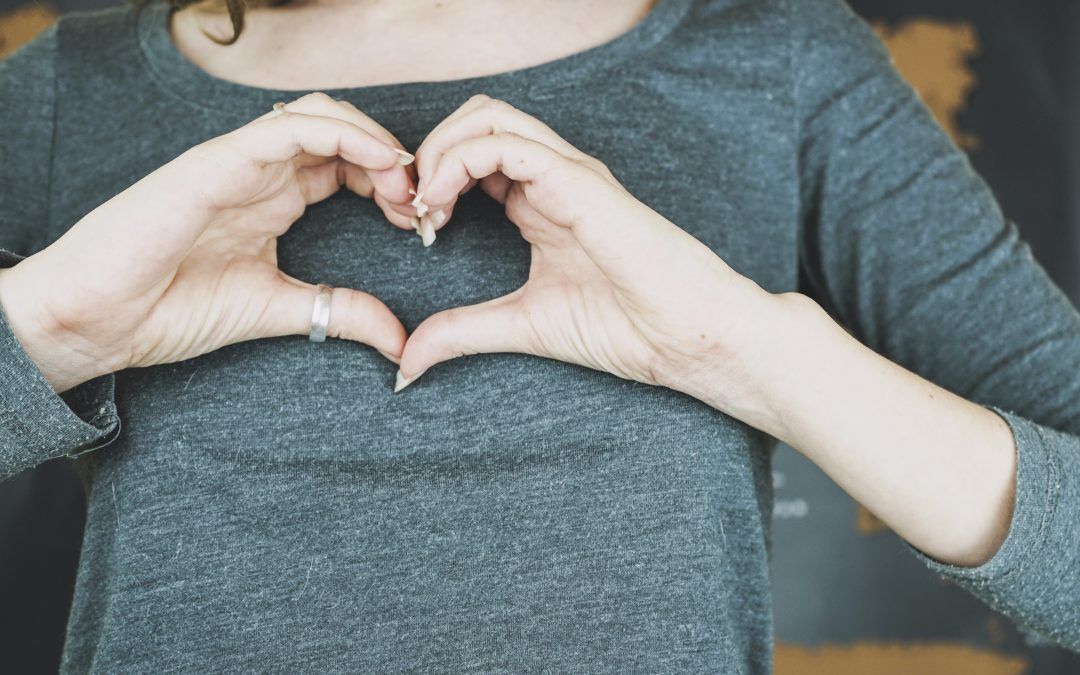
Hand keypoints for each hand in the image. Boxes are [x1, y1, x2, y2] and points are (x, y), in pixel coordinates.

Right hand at [0, 92, 418, 392]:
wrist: (99, 318)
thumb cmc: (171, 307)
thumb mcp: (279, 310)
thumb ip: (340, 313)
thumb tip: (401, 341)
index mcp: (275, 198)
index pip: (348, 166)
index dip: (392, 184)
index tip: (422, 223)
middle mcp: (262, 172)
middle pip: (344, 135)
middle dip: (394, 162)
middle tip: (422, 204)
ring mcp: (241, 161)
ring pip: (323, 116)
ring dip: (375, 142)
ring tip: (403, 185)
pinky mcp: (219, 160)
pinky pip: (290, 127)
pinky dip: (343, 135)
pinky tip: (379, 161)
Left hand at [396, 95, 793, 418]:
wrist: (685, 338)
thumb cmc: (623, 327)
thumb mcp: (520, 327)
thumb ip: (463, 332)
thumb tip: (407, 361)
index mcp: (540, 201)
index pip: (473, 154)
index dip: (431, 180)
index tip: (415, 230)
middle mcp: (552, 176)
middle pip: (475, 119)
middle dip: (427, 154)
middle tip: (411, 210)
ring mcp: (568, 173)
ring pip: (487, 117)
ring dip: (438, 151)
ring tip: (424, 205)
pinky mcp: (579, 181)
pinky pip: (506, 144)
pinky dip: (459, 162)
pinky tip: (442, 206)